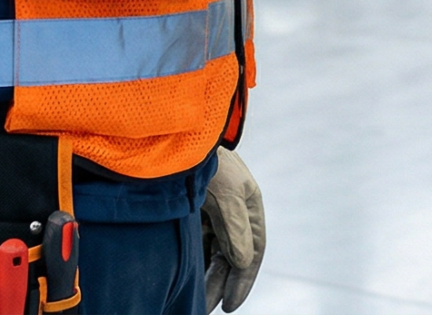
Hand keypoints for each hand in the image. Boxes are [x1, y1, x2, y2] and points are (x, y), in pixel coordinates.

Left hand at [201, 147, 265, 311]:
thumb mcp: (224, 193)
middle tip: (208, 309)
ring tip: (196, 300)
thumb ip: (235, 228)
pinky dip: (196, 261)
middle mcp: (234, 210)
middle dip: (221, 284)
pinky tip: (187, 276)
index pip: (253, 251)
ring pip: (214, 251)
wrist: (178, 133)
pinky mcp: (193, 209)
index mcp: (250, 205)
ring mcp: (213, 209)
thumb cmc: (207, 159)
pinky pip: (198, 242)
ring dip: (208, 276)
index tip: (230, 305)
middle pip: (232, 256)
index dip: (243, 281)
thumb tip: (244, 262)